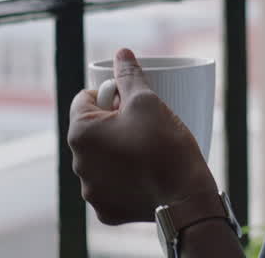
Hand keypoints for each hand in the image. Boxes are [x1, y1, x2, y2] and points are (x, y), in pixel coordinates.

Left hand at [68, 48, 217, 224]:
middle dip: (112, 123)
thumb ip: (129, 75)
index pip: (84, 100)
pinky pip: (110, 186)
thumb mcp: (148, 101)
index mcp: (81, 133)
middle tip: (144, 124)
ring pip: (100, 159)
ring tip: (147, 150)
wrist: (186, 198)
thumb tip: (121, 53)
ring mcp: (91, 191)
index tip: (131, 102)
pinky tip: (145, 175)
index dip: (109, 95)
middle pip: (91, 131)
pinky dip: (124, 179)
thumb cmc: (165, 145)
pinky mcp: (106, 210)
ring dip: (116, 151)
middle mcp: (79, 164)